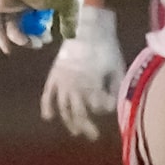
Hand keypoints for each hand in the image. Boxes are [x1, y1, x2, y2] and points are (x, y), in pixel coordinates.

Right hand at [40, 6, 124, 139]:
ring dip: (69, 121)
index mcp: (92, 82)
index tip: (110, 105)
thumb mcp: (117, 64)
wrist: (86, 28)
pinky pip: (48, 95)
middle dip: (86, 126)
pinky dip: (47, 106)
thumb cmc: (105, 46)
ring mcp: (62, 82)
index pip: (97, 105)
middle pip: (78, 112)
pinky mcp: (54, 77)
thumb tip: (114, 103)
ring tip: (76, 131)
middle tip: (93, 136)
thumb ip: (116, 84)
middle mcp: (75, 86)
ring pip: (64, 108)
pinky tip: (49, 117)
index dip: (104, 108)